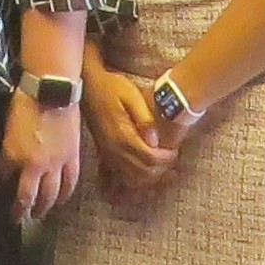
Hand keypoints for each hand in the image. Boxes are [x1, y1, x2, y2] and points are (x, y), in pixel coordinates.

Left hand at [0, 92, 81, 222]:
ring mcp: (55, 164)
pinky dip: (65, 194)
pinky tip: (62, 200)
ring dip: (43, 207)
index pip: (3, 178)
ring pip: (50, 195)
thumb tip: (7, 159)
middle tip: (17, 218)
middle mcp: (34, 166)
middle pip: (26, 196)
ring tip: (39, 214)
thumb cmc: (26, 101)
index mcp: (13, 155)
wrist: (53, 89)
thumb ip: (8, 146)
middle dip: (19, 210)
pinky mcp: (72, 158)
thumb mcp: (8, 126)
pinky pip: (70, 182)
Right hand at [83, 68, 177, 195]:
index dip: (166, 158)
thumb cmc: (111, 87)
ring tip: (164, 166)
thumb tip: (155, 140)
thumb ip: (144, 118)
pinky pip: (121, 174)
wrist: (88, 86)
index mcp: (122, 135)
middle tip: (173, 157)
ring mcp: (108, 153)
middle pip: (143, 171)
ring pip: (132, 177)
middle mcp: (113, 149)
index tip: (175, 150)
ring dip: (150, 175)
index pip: (149, 158)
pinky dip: (136, 177)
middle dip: (161, 168)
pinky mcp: (105, 153)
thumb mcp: (132, 95)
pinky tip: (145, 169)